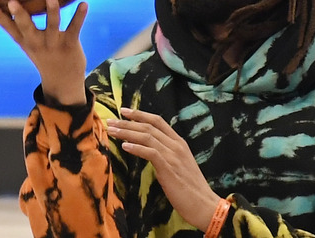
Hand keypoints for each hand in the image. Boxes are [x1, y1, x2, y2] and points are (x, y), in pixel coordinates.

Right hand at [0, 0, 87, 105]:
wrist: (62, 81)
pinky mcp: (70, 43)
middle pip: (26, 28)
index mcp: (24, 40)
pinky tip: (84, 4)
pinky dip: (79, 16)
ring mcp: (54, 43)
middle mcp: (37, 42)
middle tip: (12, 1)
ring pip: (52, 26)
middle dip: (19, 15)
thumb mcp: (23, 41)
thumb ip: (9, 24)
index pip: (8, 27)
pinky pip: (75, 28)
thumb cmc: (40, 52)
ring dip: (52, 12)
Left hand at [106, 108, 221, 230]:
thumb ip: (167, 155)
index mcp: (179, 142)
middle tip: (110, 120)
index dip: (140, 114)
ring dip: (127, 133)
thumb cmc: (190, 188)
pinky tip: (124, 146)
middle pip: (149, 126)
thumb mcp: (179, 165)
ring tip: (111, 131)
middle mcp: (176, 145)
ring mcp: (173, 155)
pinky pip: (150, 152)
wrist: (204, 204)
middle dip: (127, 122)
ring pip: (147, 137)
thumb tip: (149, 151)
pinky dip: (136, 147)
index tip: (124, 111)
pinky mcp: (169, 167)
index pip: (158, 121)